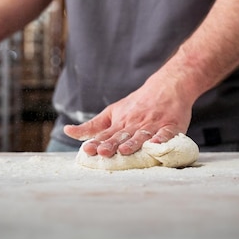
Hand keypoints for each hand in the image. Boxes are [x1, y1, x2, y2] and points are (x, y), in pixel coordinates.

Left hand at [63, 70, 194, 157]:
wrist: (167, 86)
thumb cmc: (137, 103)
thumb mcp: (113, 111)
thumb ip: (92, 126)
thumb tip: (68, 132)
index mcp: (120, 122)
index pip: (106, 134)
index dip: (97, 142)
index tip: (87, 150)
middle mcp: (135, 124)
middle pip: (122, 135)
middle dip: (112, 144)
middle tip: (103, 152)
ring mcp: (152, 124)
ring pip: (142, 135)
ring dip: (133, 143)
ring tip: (125, 150)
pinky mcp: (170, 126)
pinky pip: (166, 134)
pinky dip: (162, 139)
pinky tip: (157, 145)